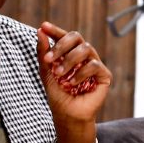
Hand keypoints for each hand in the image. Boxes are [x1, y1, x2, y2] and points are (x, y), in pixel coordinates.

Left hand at [36, 21, 111, 142]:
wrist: (67, 116)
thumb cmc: (58, 95)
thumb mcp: (46, 72)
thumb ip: (43, 53)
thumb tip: (39, 31)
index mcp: (70, 53)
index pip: (65, 37)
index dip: (55, 30)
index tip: (43, 26)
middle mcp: (83, 57)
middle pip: (77, 37)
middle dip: (61, 45)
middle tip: (49, 59)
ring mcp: (94, 65)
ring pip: (87, 48)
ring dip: (70, 60)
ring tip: (60, 75)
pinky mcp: (104, 76)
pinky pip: (94, 65)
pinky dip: (81, 73)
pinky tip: (72, 84)